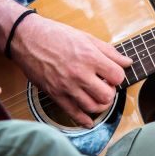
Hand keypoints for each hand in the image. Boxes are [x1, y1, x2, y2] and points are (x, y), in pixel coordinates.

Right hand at [11, 14, 130, 127]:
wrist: (27, 39)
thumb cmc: (56, 35)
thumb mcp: (86, 37)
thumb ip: (109, 51)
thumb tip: (127, 62)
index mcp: (90, 57)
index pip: (117, 76)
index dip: (117, 76)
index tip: (112, 74)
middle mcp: (80, 74)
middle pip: (107, 95)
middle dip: (110, 92)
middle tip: (105, 86)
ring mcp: (67, 87)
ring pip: (93, 107)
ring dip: (100, 105)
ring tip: (96, 96)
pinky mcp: (55, 95)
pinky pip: (74, 114)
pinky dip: (85, 121)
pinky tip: (89, 120)